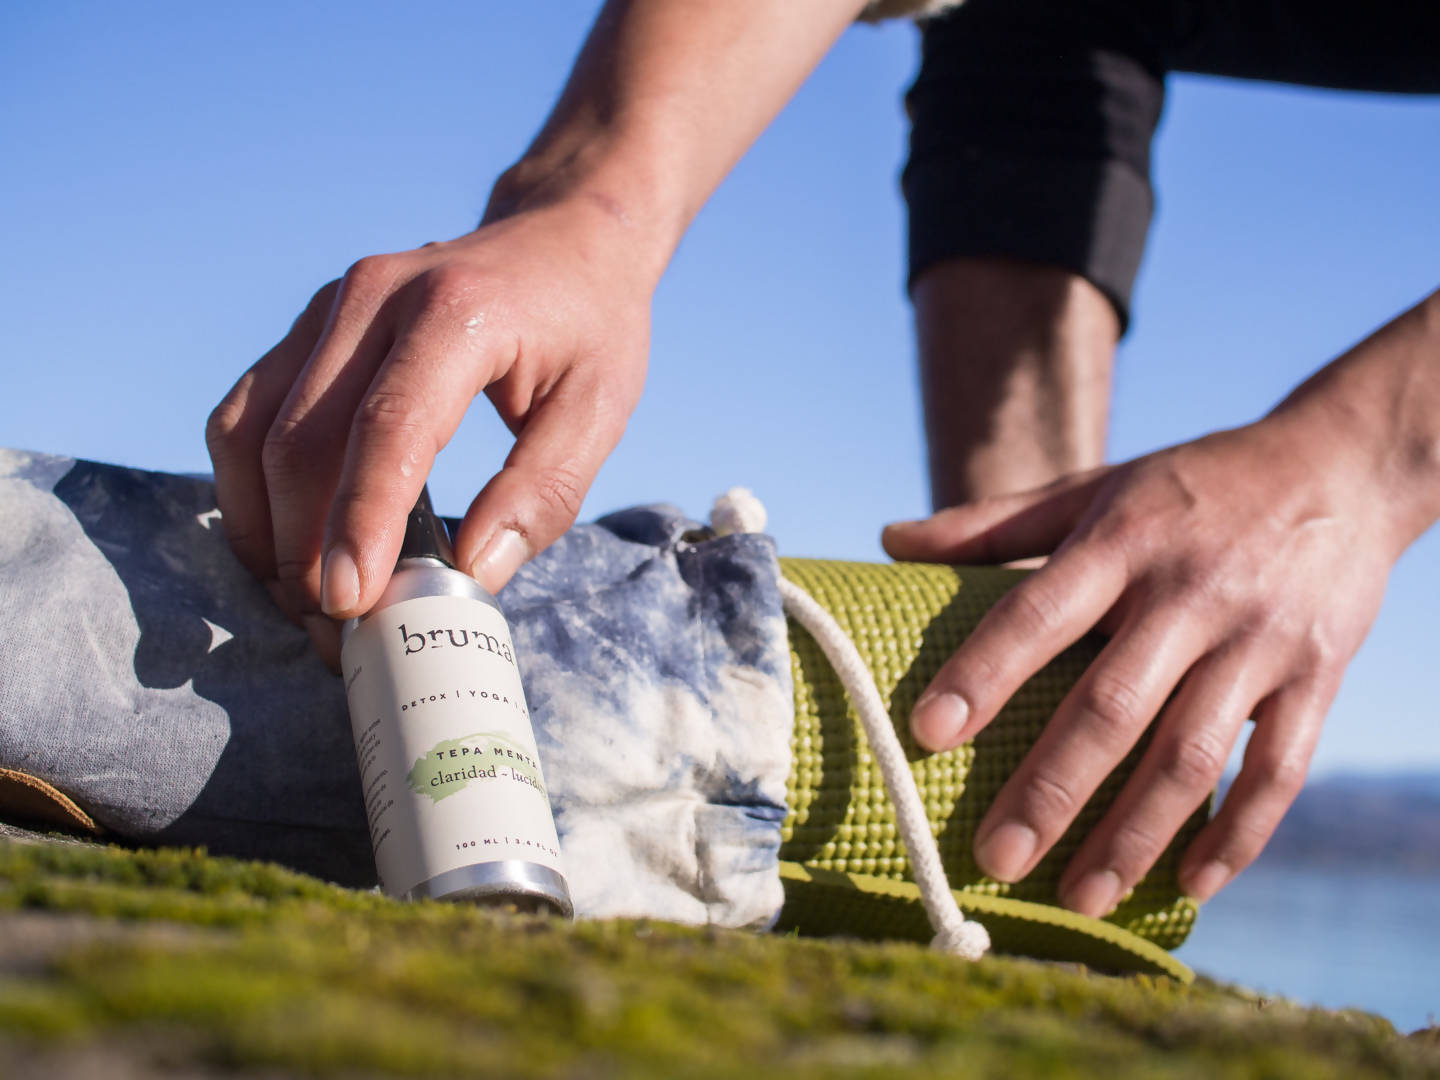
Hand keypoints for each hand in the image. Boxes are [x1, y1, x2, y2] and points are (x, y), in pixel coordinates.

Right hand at [206, 199, 652, 667]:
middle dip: (304, 549)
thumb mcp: (599, 412)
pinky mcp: (310, 325)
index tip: (347, 602)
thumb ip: (540, 495)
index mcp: (458, 312)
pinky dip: (251, 487)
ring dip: (265, 527)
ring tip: (306, 600)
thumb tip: (471, 576)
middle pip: (303, 439)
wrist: (564, 240)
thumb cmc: (590, 330)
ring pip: (254, 429)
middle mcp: (376, 296)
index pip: (389, 428)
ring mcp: (331, 305)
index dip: (359, 521)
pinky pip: (248, 413)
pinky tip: (285, 542)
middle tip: (336, 632)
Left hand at [882, 413, 1402, 914]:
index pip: (1039, 613)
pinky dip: (1239, 834)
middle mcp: (1190, 594)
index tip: (927, 732)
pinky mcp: (1317, 677)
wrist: (1340, 465)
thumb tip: (889, 540)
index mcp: (1122, 544)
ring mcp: (1259, 641)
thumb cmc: (1191, 486)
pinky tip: (1191, 884)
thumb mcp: (1093, 489)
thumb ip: (992, 523)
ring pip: (1191, 755)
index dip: (984, 673)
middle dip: (1051, 789)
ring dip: (1134, 834)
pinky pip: (1279, 769)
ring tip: (1080, 897)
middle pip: (1112, 706)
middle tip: (996, 859)